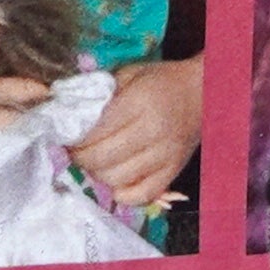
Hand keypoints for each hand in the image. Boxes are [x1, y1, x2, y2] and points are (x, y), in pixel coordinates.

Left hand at [75, 57, 201, 220]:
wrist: (203, 93)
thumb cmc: (162, 82)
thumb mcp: (129, 75)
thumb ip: (100, 94)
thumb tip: (66, 115)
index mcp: (140, 103)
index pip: (95, 131)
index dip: (74, 137)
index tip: (65, 135)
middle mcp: (153, 132)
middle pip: (102, 159)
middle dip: (80, 157)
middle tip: (74, 151)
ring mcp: (165, 156)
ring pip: (117, 180)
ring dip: (97, 174)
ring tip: (93, 162)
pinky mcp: (173, 172)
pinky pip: (142, 195)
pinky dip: (123, 193)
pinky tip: (116, 179)